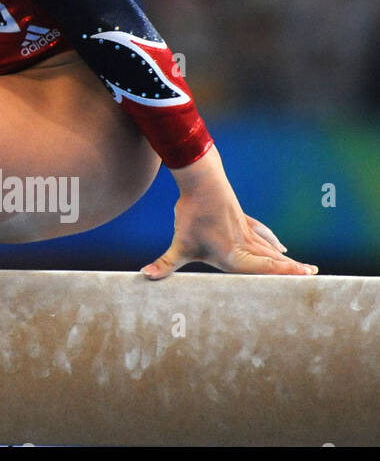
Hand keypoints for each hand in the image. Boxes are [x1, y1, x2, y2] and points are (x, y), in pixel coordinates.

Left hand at [141, 145, 317, 277]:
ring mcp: (246, 230)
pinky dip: (273, 241)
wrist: (202, 183)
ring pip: (270, 248)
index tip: (306, 277)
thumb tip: (145, 276)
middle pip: (272, 260)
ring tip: (305, 269)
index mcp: (234, 256)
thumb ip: (165, 263)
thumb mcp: (179, 245)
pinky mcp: (242, 219)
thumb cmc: (192, 215)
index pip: (263, 269)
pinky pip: (262, 234)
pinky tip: (281, 246)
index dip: (284, 273)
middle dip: (291, 271)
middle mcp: (245, 245)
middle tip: (313, 277)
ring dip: (286, 259)